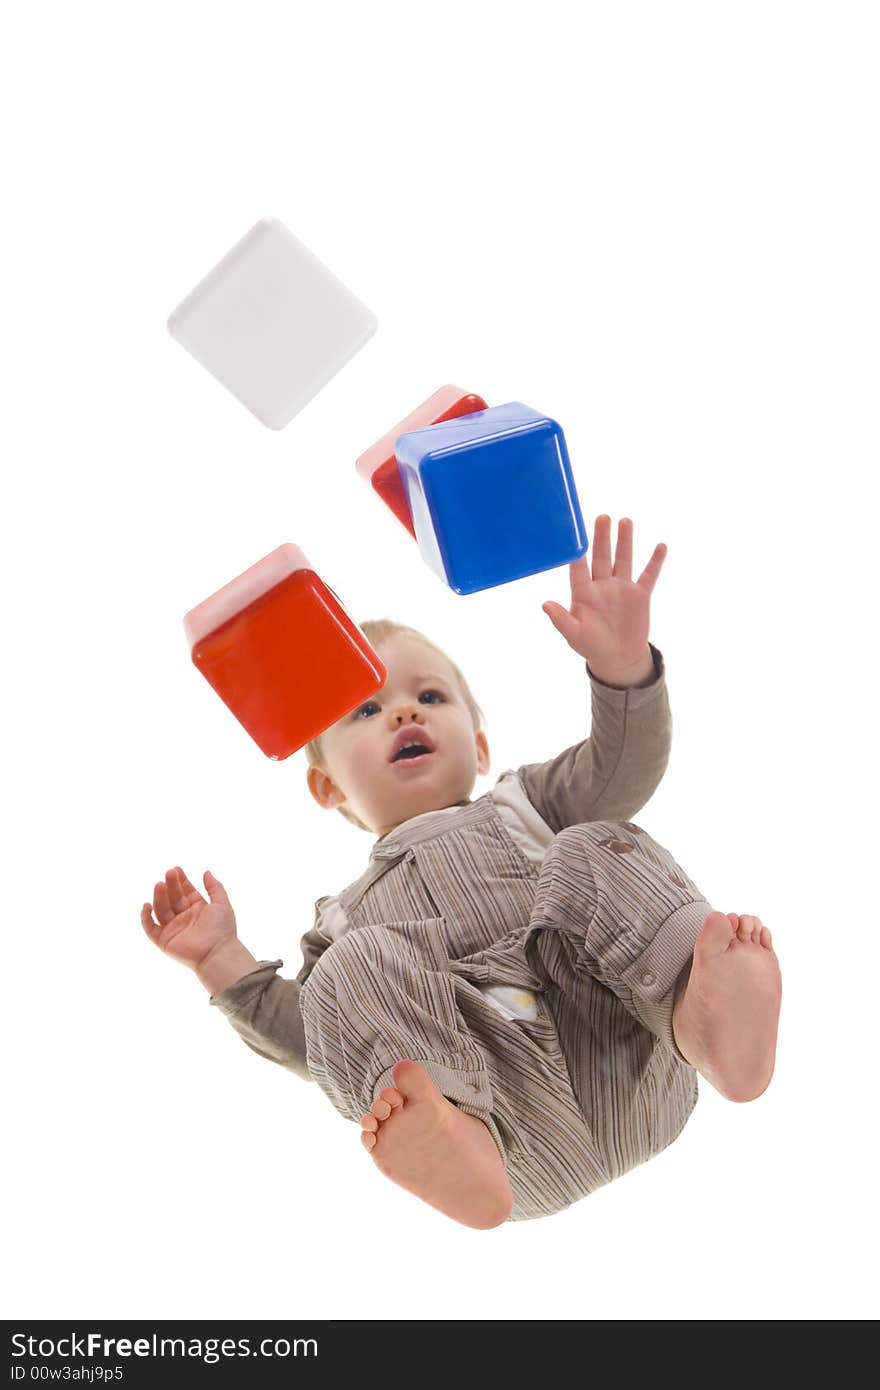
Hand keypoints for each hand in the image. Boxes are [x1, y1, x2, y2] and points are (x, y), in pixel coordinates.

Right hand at [141, 867, 237, 971]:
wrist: (217, 952)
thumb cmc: (223, 929)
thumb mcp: (221, 903)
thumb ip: (214, 887)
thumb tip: (206, 871)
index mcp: (197, 908)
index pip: (185, 891)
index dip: (181, 880)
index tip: (176, 869)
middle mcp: (184, 917)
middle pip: (173, 897)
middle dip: (171, 885)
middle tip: (169, 873)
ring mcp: (173, 928)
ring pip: (161, 909)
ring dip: (159, 896)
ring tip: (160, 884)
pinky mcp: (164, 940)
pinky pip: (150, 928)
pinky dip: (145, 917)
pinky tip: (147, 905)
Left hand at [543, 515, 666, 680]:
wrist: (618, 657)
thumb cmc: (591, 646)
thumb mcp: (574, 635)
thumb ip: (561, 619)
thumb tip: (545, 604)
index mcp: (583, 593)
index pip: (578, 568)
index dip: (577, 553)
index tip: (575, 535)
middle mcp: (602, 585)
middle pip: (601, 556)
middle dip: (601, 538)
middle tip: (602, 517)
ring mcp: (621, 588)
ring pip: (623, 559)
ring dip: (624, 541)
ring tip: (625, 521)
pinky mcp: (640, 596)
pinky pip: (648, 576)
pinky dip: (655, 562)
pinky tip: (660, 546)